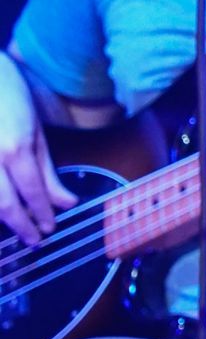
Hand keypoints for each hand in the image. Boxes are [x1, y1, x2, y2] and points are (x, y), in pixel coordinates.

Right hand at [0, 51, 74, 245]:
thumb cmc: (10, 98)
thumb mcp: (36, 132)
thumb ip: (48, 171)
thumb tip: (66, 202)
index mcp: (15, 150)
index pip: (32, 193)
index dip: (42, 215)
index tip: (50, 228)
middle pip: (5, 205)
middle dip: (22, 226)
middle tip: (34, 240)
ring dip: (3, 218)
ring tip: (18, 228)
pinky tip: (1, 211)